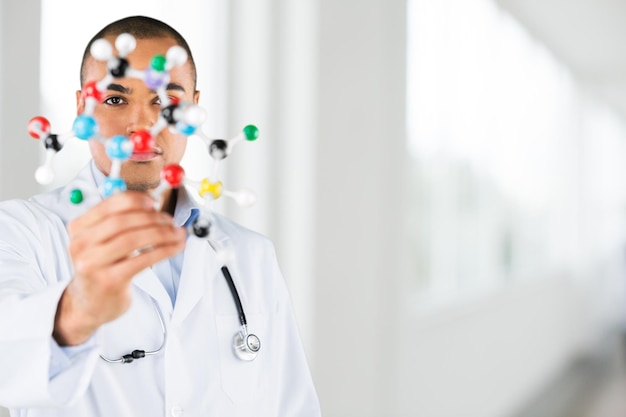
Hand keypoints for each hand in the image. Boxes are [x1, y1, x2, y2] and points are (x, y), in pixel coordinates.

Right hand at [53, 191, 186, 345]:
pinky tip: (175, 248)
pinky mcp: (109, 281)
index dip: (135, 200)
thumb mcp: (100, 242)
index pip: (109, 205)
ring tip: (177, 233)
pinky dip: (164, 250)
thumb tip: (153, 205)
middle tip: (170, 220)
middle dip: (152, 218)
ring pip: (133, 239)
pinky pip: (142, 260)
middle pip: (123, 221)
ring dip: (162, 234)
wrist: (88, 304)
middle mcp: (81, 244)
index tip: (153, 202)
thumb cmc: (101, 268)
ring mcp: (93, 264)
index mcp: (79, 228)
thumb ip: (119, 221)